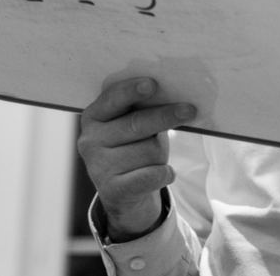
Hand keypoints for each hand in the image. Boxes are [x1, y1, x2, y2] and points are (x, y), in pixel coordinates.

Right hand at [77, 77, 196, 241]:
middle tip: (189, 110)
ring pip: (148, 151)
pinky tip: (164, 173)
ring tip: (154, 159)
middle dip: (166, 116)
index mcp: (93, 117)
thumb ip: (142, 110)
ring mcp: (98, 167)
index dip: (132, 90)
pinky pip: (153, 175)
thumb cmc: (133, 148)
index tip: (153, 84)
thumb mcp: (133, 125)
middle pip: (136, 124)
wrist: (124, 195)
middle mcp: (90, 141)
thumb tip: (172, 95)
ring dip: (161, 154)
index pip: (113, 99)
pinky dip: (166, 173)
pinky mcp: (112, 191)